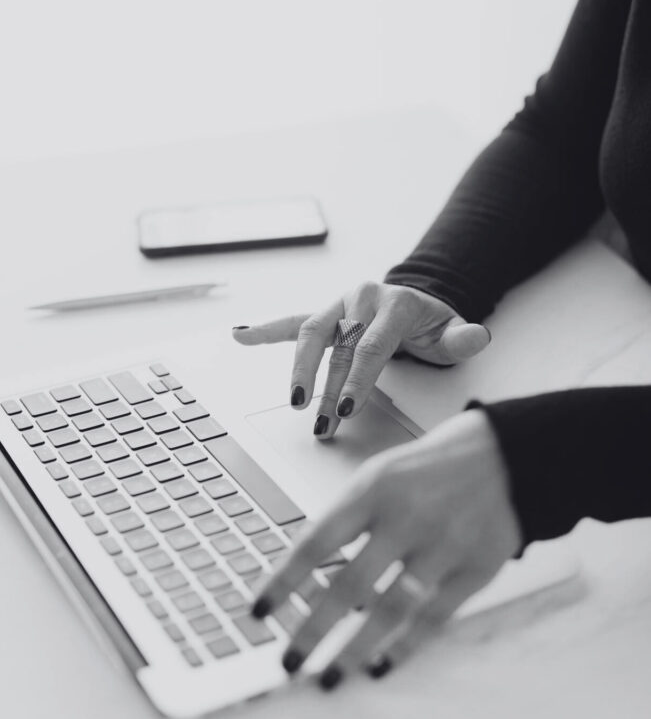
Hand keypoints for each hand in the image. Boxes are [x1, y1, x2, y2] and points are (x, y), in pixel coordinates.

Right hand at [232, 281, 489, 437]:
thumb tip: (476, 336)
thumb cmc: (432, 326)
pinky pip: (292, 322)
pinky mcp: (324, 315)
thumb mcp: (452, 332)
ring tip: (294, 402)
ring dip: (298, 370)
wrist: (417, 303)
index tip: (346, 409)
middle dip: (326, 386)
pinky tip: (241, 336)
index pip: (370, 346)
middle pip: (337, 345)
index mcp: (393, 303)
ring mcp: (339, 306)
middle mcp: (362, 298)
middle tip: (320, 419)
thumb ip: (463, 338)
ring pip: (310, 334)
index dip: (357, 379)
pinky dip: (265, 330)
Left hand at [251, 408, 521, 686]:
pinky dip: (405, 645)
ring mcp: (442, 546)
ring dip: (355, 649)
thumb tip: (308, 576)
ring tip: (330, 677)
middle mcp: (405, 519)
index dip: (284, 581)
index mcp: (372, 490)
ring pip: (390, 609)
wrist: (507, 456)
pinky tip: (381, 665)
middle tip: (289, 662)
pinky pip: (433, 617)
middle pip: (349, 585)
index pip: (315, 542)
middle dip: (313, 629)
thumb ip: (348, 521)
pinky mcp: (474, 569)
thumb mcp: (380, 476)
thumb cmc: (430, 470)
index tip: (259, 611)